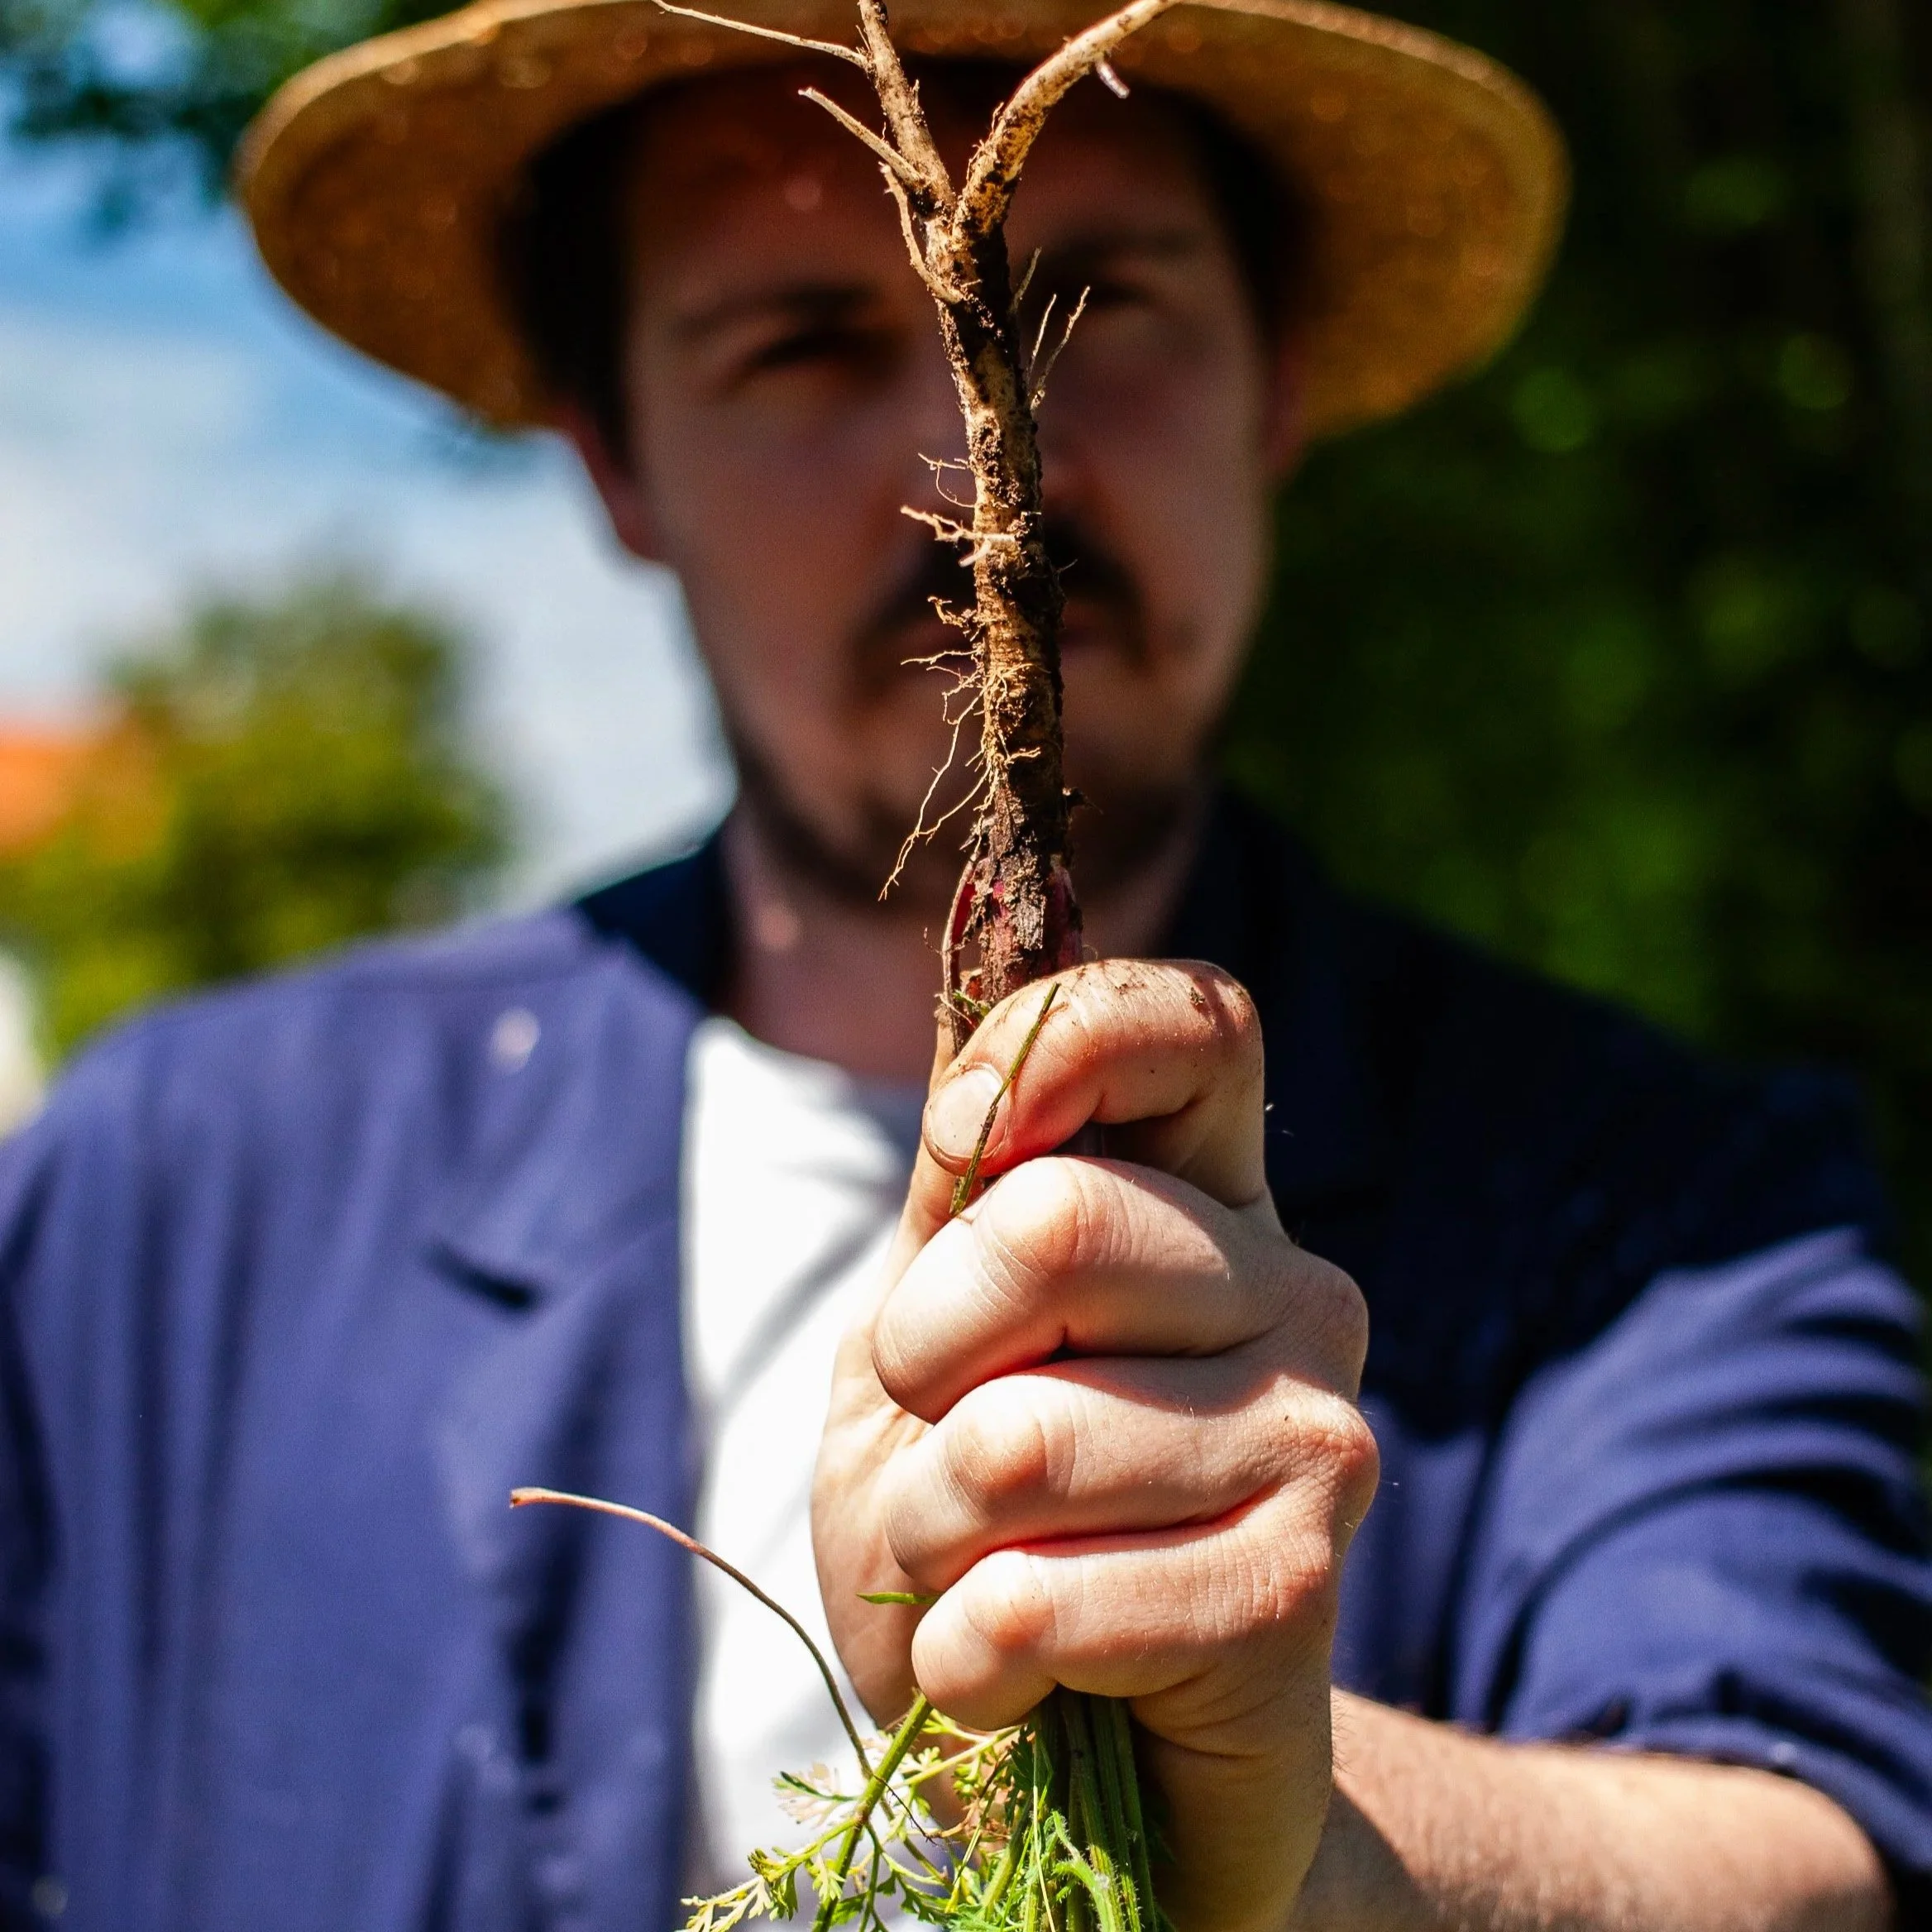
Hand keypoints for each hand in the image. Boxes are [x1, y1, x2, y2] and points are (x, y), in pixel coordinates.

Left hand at [812, 959, 1377, 1931]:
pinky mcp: (1300, 1589)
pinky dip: (962, 1658)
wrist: (1057, 1769)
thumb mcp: (928, 1345)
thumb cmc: (979, 1531)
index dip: (1063, 1041)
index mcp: (1208, 1203)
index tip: (964, 1149)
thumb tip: (981, 1093)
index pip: (1197, 1022)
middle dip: (918, 1360)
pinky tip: (1012, 1678)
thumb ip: (961, 1207)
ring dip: (930, 1535)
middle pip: (1054, 1221)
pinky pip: (1037, 1597)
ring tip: (980, 1580)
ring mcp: (1320, 1433)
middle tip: (940, 1453)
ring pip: (1019, 1434)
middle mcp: (1294, 1289)